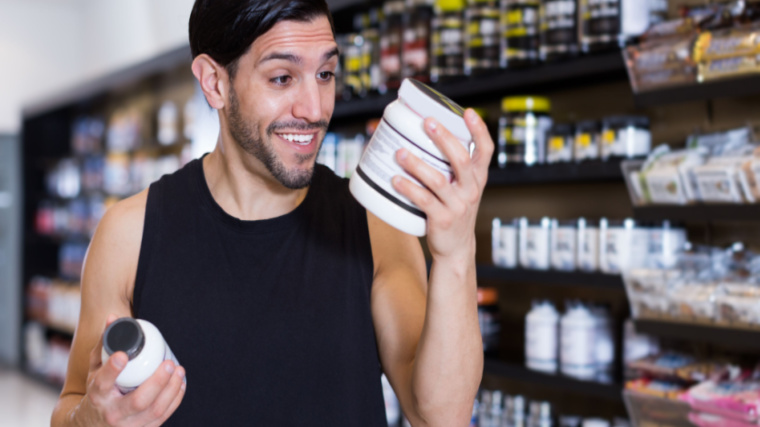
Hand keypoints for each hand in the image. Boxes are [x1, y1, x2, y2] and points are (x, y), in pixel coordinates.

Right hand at [80, 315, 185, 426]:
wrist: (93, 425)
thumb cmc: (97, 392)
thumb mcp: (94, 369)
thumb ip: (105, 344)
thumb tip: (114, 317)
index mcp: (97, 397)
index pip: (102, 384)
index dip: (112, 370)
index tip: (123, 355)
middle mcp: (112, 414)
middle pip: (137, 401)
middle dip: (157, 382)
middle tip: (169, 364)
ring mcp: (128, 426)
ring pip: (154, 411)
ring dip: (171, 390)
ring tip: (179, 370)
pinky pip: (162, 417)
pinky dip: (175, 400)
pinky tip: (180, 384)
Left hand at [392, 109, 493, 261]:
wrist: (456, 249)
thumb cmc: (454, 212)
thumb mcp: (462, 190)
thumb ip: (452, 169)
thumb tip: (422, 140)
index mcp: (477, 179)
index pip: (486, 151)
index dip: (479, 131)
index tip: (468, 112)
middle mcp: (471, 190)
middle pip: (461, 159)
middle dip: (444, 138)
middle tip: (427, 122)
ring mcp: (458, 206)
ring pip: (438, 180)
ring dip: (417, 164)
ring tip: (400, 153)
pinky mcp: (442, 219)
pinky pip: (424, 200)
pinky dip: (409, 188)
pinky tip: (395, 180)